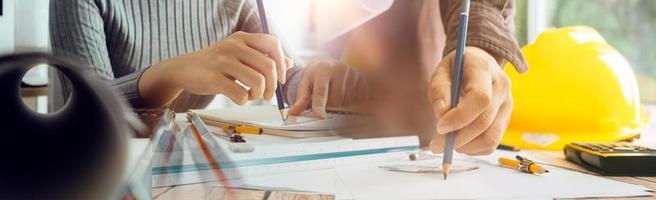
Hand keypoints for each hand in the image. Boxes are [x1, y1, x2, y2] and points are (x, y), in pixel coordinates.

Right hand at [140, 31, 292, 105]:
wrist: (184, 69)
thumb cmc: (216, 64)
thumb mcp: (239, 55)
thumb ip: (263, 57)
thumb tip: (290, 62)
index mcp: (242, 38)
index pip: (273, 44)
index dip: (282, 63)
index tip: (280, 78)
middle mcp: (233, 46)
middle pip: (269, 66)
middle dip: (273, 85)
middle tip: (267, 94)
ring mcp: (223, 61)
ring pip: (257, 81)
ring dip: (259, 94)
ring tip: (252, 96)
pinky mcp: (214, 78)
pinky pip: (240, 93)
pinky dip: (244, 100)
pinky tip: (239, 98)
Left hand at [288, 58, 366, 118]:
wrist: (328, 62)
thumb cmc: (315, 75)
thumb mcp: (306, 84)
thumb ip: (301, 99)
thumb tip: (292, 113)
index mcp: (321, 71)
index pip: (320, 93)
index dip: (319, 106)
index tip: (320, 117)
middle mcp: (338, 69)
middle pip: (335, 101)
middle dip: (330, 104)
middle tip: (327, 95)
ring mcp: (351, 73)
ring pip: (346, 101)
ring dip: (340, 103)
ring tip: (335, 93)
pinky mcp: (360, 77)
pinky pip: (358, 98)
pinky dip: (352, 100)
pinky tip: (346, 92)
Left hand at [428, 46, 511, 154]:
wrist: (478, 65)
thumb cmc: (456, 69)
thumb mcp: (441, 72)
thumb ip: (439, 90)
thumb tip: (442, 114)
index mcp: (485, 71)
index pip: (480, 99)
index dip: (460, 117)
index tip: (440, 127)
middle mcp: (502, 88)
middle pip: (485, 122)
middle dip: (458, 138)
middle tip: (436, 145)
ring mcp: (507, 106)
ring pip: (491, 138)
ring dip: (466, 147)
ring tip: (446, 144)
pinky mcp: (505, 121)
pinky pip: (491, 144)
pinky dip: (473, 149)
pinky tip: (459, 142)